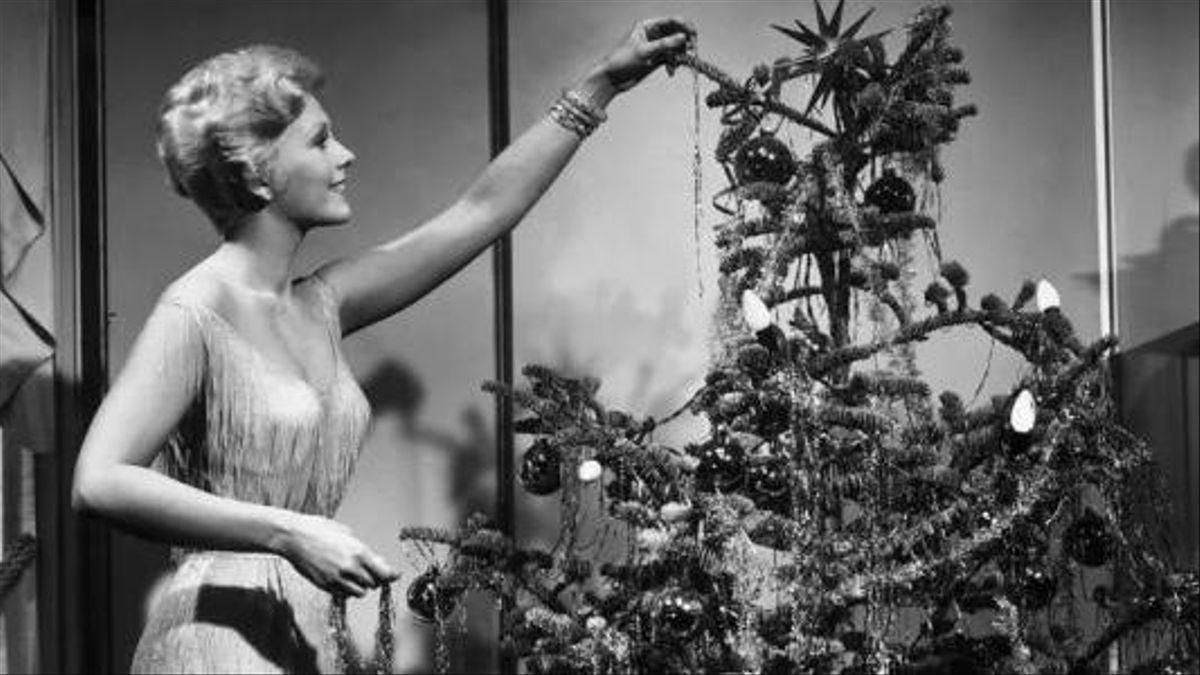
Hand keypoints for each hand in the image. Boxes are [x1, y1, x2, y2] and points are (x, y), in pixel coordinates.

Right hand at [274, 512, 397, 596]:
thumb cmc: (319, 530)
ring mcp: (336, 579)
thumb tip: (377, 561)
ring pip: (360, 592)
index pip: (384, 573)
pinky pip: (343, 594)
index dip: (391, 576)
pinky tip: (342, 578)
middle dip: (374, 578)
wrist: (293, 537)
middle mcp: (350, 568)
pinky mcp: (324, 585)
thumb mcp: (347, 533)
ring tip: (354, 575)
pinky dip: (346, 589)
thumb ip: (363, 550)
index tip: (395, 575)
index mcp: (358, 552)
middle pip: (374, 584)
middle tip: (370, 571)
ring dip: (360, 585)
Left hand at [597, 17, 696, 94]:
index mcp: (647, 26)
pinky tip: (671, 71)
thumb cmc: (621, 61)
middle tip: (691, 51)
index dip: (684, 26)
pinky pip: (672, 58)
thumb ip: (665, 44)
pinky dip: (674, 64)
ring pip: (676, 47)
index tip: (692, 35)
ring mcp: (655, 47)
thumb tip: (683, 38)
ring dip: (681, 55)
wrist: (612, 79)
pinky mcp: (656, 59)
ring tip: (680, 63)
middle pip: (676, 33)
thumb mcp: (644, 51)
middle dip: (685, 42)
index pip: (671, 21)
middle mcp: (653, 35)